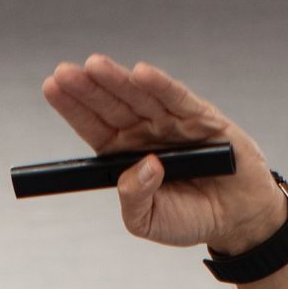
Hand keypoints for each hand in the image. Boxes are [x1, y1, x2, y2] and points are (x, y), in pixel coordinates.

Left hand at [40, 55, 285, 256]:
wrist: (235, 219)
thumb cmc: (190, 218)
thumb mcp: (150, 222)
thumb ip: (134, 200)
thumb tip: (141, 167)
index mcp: (125, 155)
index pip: (94, 127)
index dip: (74, 107)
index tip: (52, 86)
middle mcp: (145, 132)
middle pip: (111, 106)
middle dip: (88, 88)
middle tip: (64, 73)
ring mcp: (172, 122)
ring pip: (139, 97)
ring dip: (117, 80)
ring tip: (94, 66)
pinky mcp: (202, 117)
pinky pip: (178, 99)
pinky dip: (161, 86)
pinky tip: (141, 74)